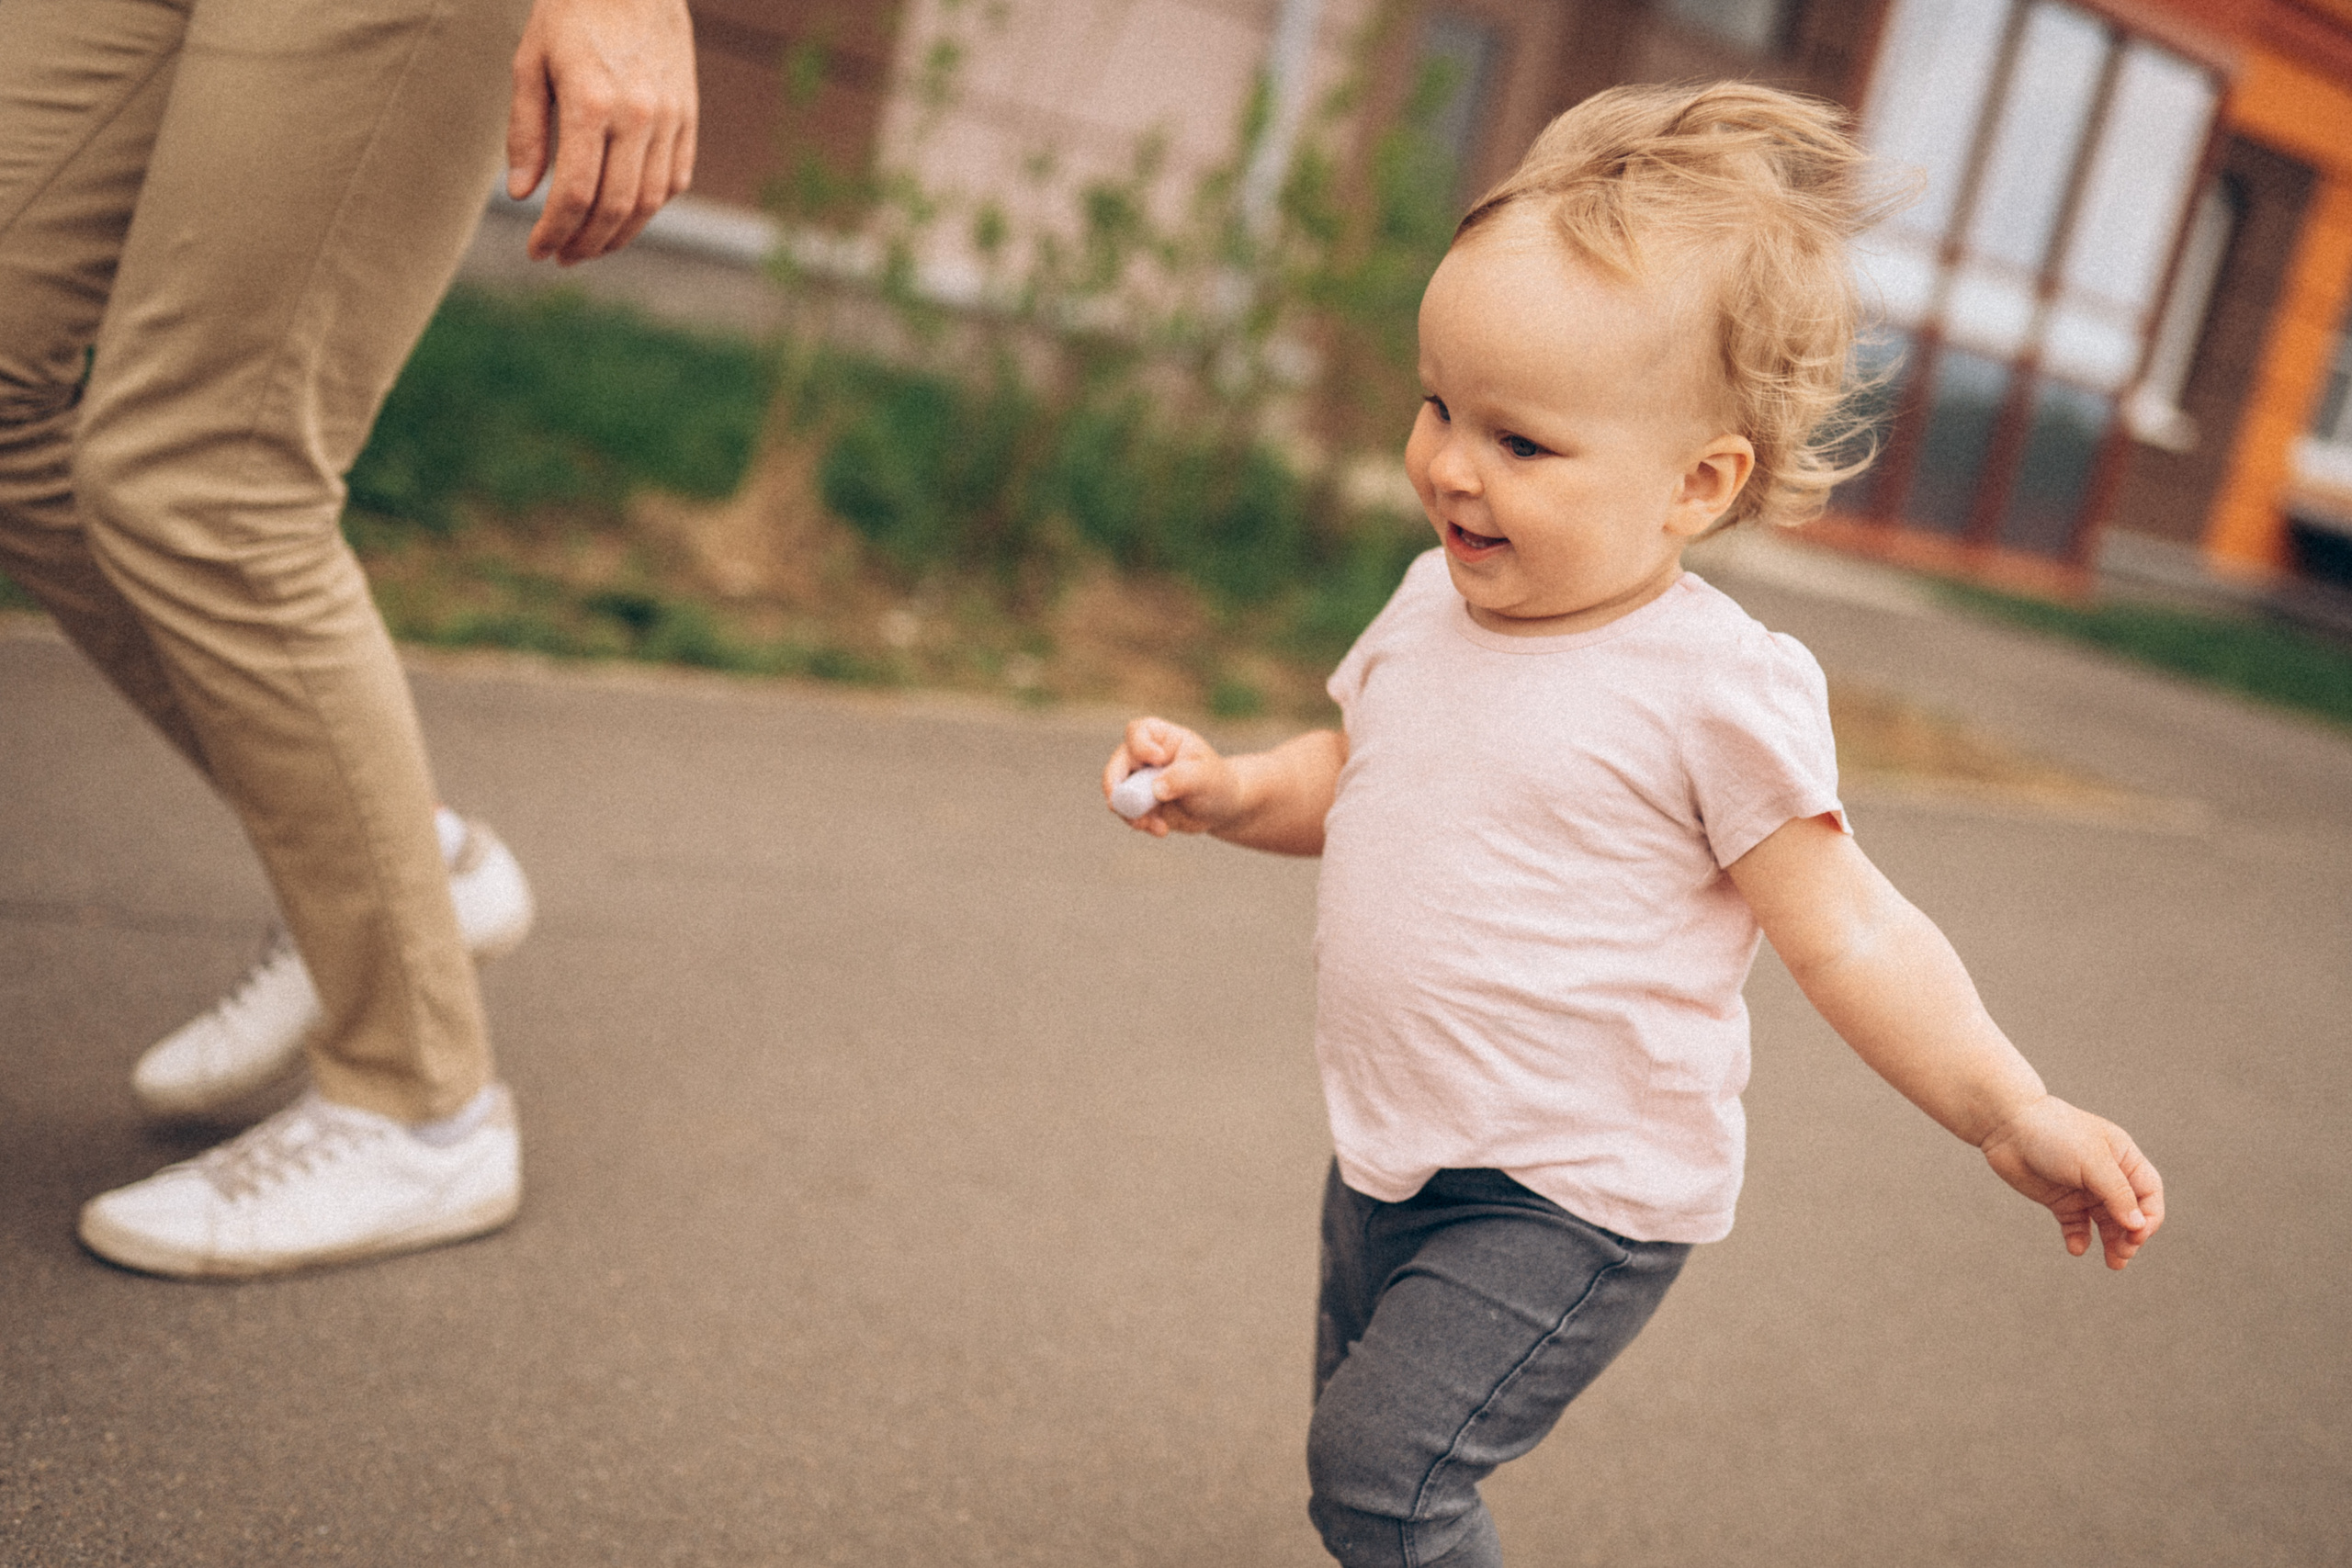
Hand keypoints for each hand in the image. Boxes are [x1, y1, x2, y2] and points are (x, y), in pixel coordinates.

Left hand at [507, 0, 697, 264]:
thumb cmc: (571, 15)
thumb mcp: (531, 63)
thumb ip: (526, 131)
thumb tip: (523, 195)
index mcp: (591, 101)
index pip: (575, 192)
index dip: (554, 231)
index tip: (536, 251)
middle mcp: (638, 115)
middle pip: (615, 208)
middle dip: (584, 243)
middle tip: (561, 256)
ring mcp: (670, 117)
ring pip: (649, 202)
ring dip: (618, 236)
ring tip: (590, 246)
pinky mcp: (688, 116)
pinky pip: (674, 180)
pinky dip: (649, 207)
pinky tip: (623, 215)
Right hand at [1103, 717, 1243, 837]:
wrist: (1221, 809)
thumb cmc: (1217, 783)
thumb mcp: (1206, 777)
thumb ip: (1182, 778)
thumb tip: (1156, 789)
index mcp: (1162, 738)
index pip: (1138, 731)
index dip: (1140, 745)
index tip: (1156, 760)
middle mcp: (1144, 757)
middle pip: (1117, 764)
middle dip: (1117, 786)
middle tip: (1119, 803)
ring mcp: (1139, 781)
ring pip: (1118, 793)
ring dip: (1131, 811)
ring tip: (1153, 824)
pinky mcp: (1139, 804)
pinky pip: (1128, 813)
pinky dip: (1140, 823)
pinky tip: (1162, 829)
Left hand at [1978, 1095, 2163, 1269]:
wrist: (2006, 1126)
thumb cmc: (2053, 1133)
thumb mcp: (2091, 1160)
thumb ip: (2116, 1193)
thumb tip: (2138, 1225)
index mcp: (2123, 1159)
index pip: (2149, 1194)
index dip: (2149, 1218)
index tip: (2137, 1235)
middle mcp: (2107, 1176)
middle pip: (2130, 1214)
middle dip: (2131, 1236)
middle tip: (2122, 1254)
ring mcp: (2083, 1190)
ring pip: (2106, 1224)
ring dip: (2111, 1244)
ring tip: (2113, 1263)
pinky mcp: (2060, 1201)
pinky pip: (2077, 1226)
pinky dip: (2079, 1239)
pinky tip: (2076, 1248)